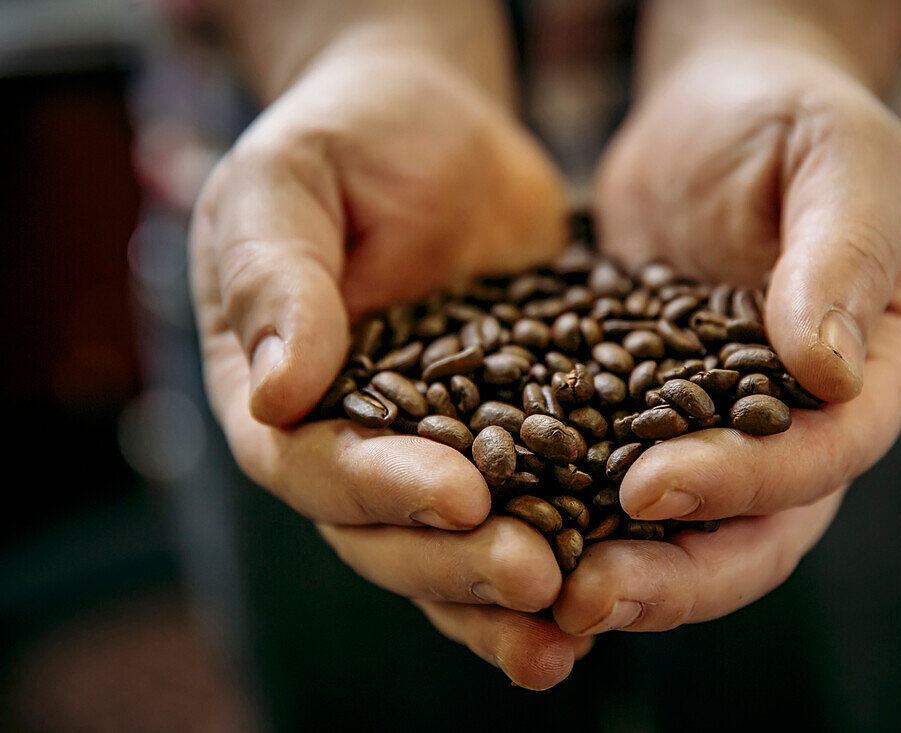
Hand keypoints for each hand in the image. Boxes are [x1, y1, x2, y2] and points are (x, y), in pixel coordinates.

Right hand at [189, 31, 591, 687]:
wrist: (434, 125)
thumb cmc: (345, 139)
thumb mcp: (289, 184)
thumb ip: (276, 278)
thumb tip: (276, 393)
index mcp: (281, 398)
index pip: (318, 466)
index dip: (384, 490)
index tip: (461, 496)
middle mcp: (356, 442)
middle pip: (392, 534)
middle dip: (462, 563)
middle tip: (538, 578)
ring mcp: (439, 445)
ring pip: (463, 542)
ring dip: (510, 593)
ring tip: (574, 626)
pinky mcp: (516, 428)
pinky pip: (538, 496)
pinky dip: (570, 541)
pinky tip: (623, 575)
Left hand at [554, 40, 900, 634]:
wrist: (721, 109)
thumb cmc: (795, 119)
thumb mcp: (840, 161)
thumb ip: (842, 256)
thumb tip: (828, 370)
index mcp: (871, 378)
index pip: (821, 458)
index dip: (742, 483)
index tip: (650, 487)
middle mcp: (802, 426)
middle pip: (754, 532)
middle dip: (674, 576)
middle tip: (584, 598)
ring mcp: (723, 429)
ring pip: (682, 529)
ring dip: (614, 567)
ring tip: (536, 593)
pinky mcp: (646, 413)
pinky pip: (612, 477)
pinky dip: (566, 507)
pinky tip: (503, 526)